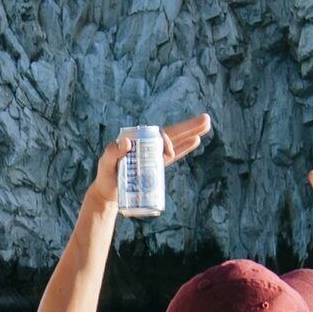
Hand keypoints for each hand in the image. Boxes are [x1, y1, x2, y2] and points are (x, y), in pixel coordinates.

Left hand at [87, 113, 212, 201]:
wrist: (108, 192)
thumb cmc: (105, 176)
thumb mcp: (105, 163)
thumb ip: (112, 153)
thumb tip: (126, 142)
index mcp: (138, 140)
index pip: (158, 135)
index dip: (168, 140)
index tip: (167, 153)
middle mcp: (147, 144)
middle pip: (172, 133)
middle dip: (189, 126)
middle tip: (207, 119)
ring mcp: (153, 154)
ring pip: (176, 142)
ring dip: (191, 133)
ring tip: (207, 124)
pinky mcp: (156, 165)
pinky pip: (173, 155)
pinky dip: (184, 148)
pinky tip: (196, 140)